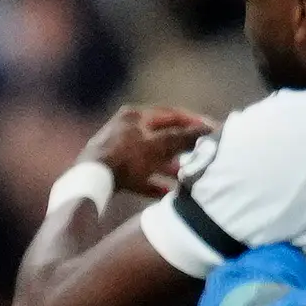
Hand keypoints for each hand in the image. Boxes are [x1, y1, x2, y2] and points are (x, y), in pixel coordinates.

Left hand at [82, 105, 213, 197]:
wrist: (92, 179)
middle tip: (202, 153)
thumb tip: (207, 130)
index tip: (213, 130)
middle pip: (162, 136)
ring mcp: (117, 149)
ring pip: (152, 156)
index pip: (172, 114)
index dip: (195, 121)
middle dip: (183, 146)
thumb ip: (184, 138)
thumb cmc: (126, 157)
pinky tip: (167, 192)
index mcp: (135, 116)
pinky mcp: (113, 169)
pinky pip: (140, 175)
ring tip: (187, 175)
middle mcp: (125, 128)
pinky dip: (154, 182)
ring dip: (170, 166)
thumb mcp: (160, 146)